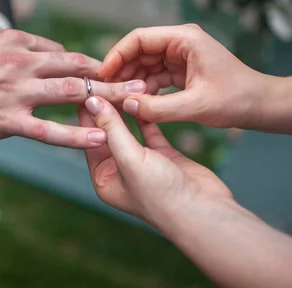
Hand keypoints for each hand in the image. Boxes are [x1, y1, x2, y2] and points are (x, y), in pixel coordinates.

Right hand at [0, 29, 146, 147]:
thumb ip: (12, 44)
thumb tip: (37, 50)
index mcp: (16, 41)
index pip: (63, 53)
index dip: (89, 64)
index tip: (110, 73)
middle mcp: (21, 62)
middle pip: (77, 67)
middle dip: (112, 76)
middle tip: (141, 83)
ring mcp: (15, 91)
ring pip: (69, 93)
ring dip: (105, 99)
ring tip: (134, 105)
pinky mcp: (5, 120)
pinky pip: (48, 130)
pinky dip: (75, 135)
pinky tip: (98, 138)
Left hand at [79, 96, 231, 226]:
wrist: (205, 213)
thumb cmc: (162, 196)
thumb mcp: (130, 160)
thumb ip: (112, 129)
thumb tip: (92, 102)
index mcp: (104, 179)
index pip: (90, 138)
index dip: (88, 113)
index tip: (86, 86)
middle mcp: (120, 171)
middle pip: (108, 131)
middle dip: (107, 107)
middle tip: (104, 78)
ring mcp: (142, 163)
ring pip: (129, 129)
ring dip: (126, 108)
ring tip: (121, 83)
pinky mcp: (163, 156)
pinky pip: (150, 130)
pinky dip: (146, 115)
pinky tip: (141, 95)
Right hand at [100, 24, 268, 128]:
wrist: (261, 106)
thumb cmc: (236, 100)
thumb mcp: (195, 106)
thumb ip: (158, 108)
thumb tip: (126, 106)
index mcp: (184, 39)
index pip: (139, 38)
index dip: (117, 54)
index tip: (103, 74)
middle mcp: (180, 42)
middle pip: (139, 50)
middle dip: (121, 69)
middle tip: (106, 90)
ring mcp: (180, 56)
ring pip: (144, 64)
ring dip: (131, 80)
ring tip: (117, 99)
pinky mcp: (181, 70)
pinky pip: (154, 76)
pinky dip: (144, 88)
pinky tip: (135, 102)